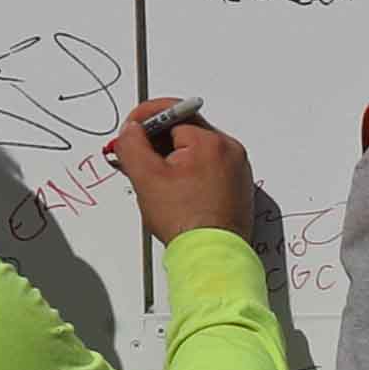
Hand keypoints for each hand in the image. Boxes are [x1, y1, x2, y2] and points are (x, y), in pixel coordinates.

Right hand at [101, 101, 255, 248]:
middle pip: (184, 131)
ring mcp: (237, 169)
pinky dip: (189, 172)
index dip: (145, 118)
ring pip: (195, 150)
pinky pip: (208, 167)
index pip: (172, 113)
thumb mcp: (146, 177)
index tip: (130, 128)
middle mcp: (230, 151)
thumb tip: (130, 130)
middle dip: (157, 142)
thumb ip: (132, 144)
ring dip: (172, 158)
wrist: (211, 256)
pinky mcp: (237, 186)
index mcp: (211, 142)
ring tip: (157, 182)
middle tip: (138, 159)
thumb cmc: (186, 222)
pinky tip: (175, 191)